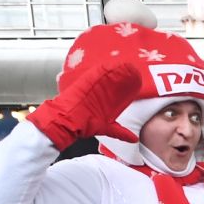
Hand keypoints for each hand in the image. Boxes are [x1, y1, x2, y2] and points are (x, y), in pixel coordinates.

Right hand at [27, 56, 146, 149]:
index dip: (126, 88)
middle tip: (134, 69)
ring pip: (105, 76)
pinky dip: (102, 69)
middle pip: (113, 82)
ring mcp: (91, 87)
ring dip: (115, 70)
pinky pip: (94, 75)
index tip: (138, 81)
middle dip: (123, 76)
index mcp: (103, 101)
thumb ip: (120, 131)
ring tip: (127, 64)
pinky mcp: (84, 84)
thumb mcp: (106, 127)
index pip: (117, 92)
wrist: (65, 122)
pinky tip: (111, 64)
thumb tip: (134, 139)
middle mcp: (98, 92)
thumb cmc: (83, 125)